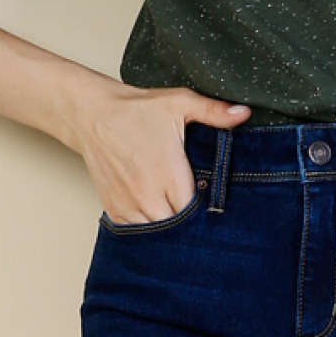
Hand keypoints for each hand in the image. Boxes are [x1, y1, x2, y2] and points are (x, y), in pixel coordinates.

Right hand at [74, 84, 249, 222]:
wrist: (91, 114)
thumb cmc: (136, 109)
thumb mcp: (179, 103)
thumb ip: (213, 111)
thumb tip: (244, 112)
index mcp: (169, 173)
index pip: (196, 211)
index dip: (206, 212)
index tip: (210, 204)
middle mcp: (148, 193)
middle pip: (177, 227)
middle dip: (188, 223)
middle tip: (198, 213)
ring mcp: (128, 203)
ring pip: (156, 233)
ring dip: (167, 228)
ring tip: (178, 217)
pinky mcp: (113, 207)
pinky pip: (134, 231)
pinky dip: (146, 228)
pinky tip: (157, 216)